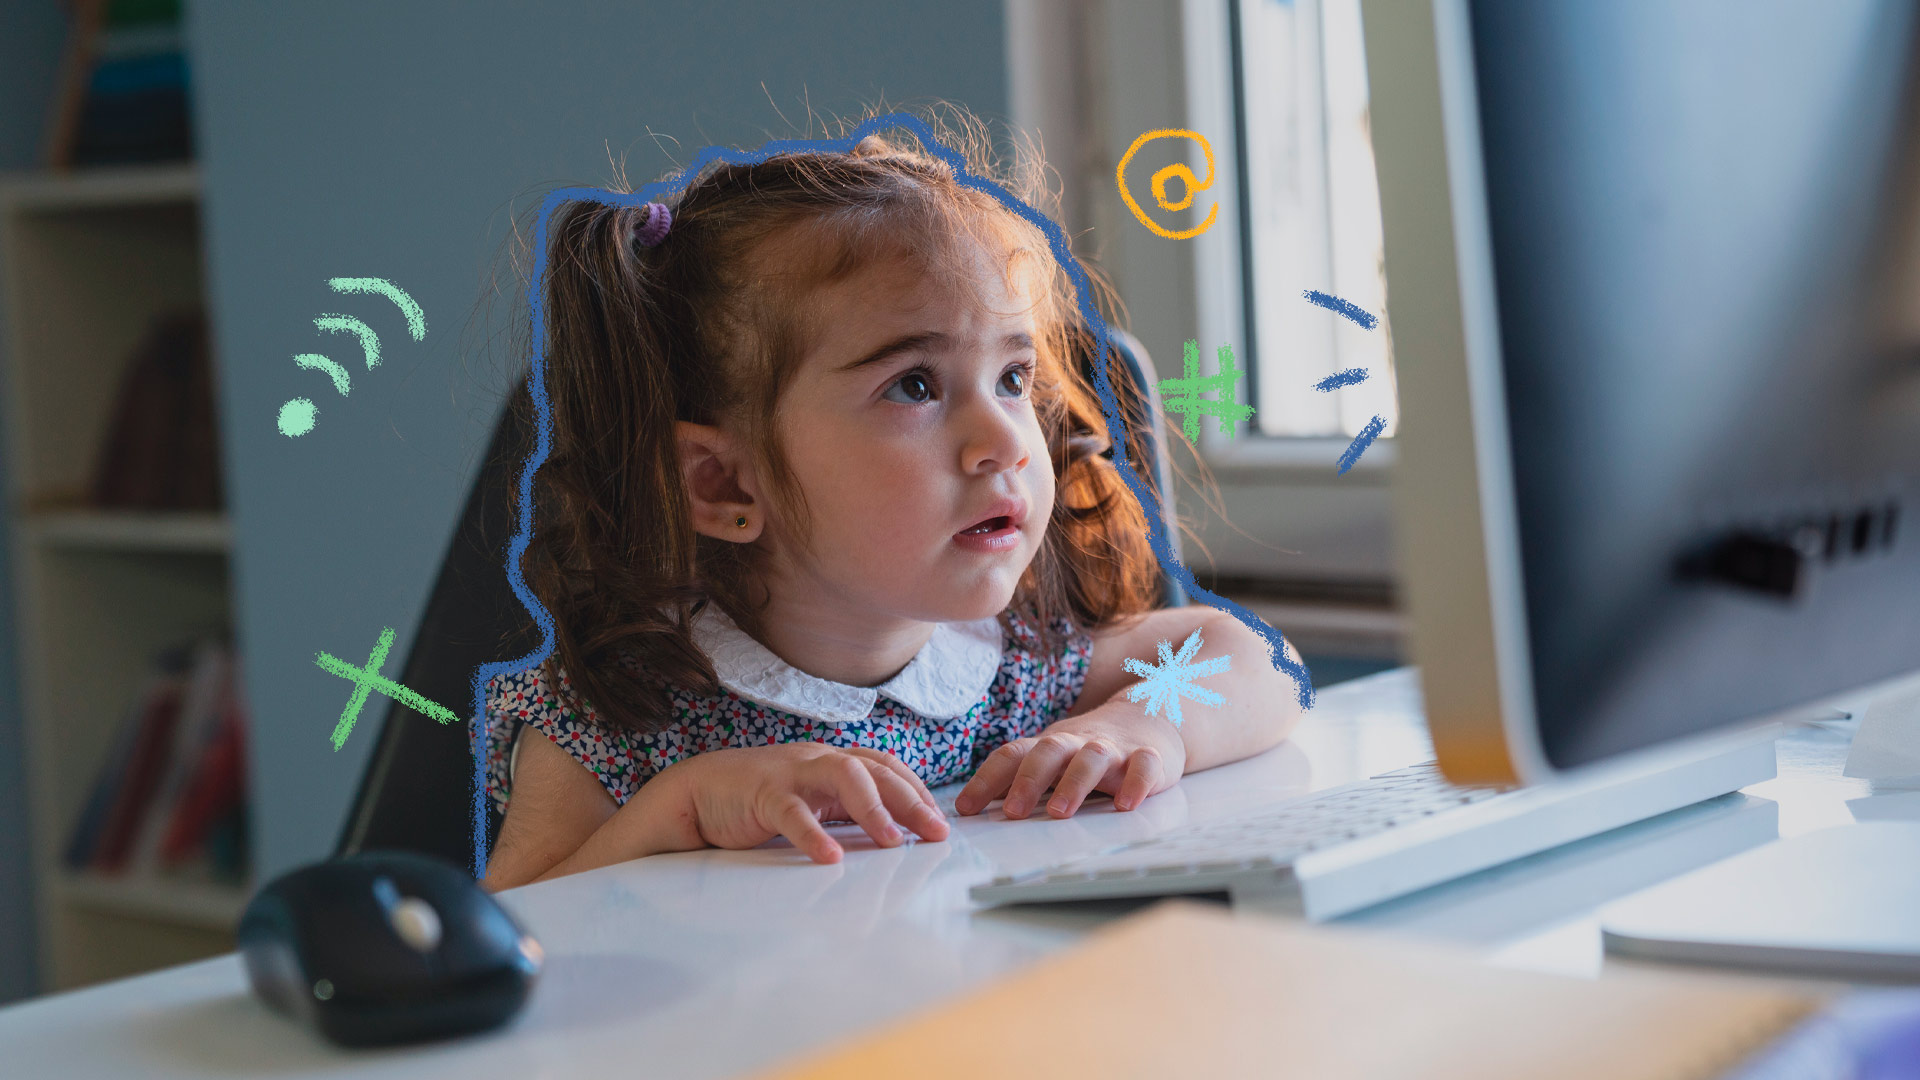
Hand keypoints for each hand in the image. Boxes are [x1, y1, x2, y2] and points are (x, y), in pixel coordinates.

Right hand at [656, 743, 950, 863]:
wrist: (696, 793)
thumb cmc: (757, 801)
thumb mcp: (811, 803)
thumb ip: (845, 811)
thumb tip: (892, 835)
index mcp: (831, 763)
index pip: (885, 766)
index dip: (915, 790)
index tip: (940, 821)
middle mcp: (817, 761)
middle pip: (875, 770)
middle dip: (911, 800)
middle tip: (936, 833)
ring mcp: (791, 773)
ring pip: (843, 776)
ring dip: (874, 808)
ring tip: (893, 842)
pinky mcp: (761, 794)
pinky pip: (792, 812)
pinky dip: (813, 835)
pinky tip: (829, 858)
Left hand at [953, 707, 1186, 818]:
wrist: (1150, 718)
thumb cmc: (1088, 749)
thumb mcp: (1052, 761)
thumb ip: (1018, 780)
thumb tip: (970, 809)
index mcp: (1049, 746)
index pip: (1012, 755)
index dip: (986, 780)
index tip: (965, 809)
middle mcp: (1078, 743)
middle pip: (1049, 751)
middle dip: (1029, 781)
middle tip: (1013, 812)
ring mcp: (1114, 749)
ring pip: (1092, 757)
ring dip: (1075, 782)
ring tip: (1060, 812)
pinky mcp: (1150, 757)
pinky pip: (1144, 766)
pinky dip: (1136, 783)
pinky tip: (1126, 804)